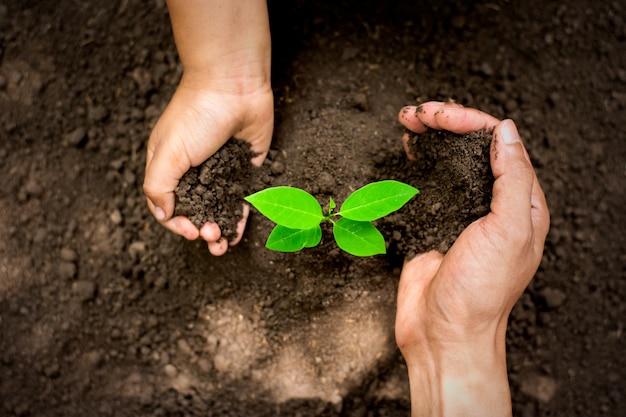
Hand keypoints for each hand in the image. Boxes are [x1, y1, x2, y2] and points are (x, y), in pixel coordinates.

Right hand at [143, 76, 272, 254]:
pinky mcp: (243, 168)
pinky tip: (237, 234)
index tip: (191, 231)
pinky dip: (237, 218)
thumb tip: (163, 215)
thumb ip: (159, 186)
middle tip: (211, 236)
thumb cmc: (196, 115)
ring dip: (218, 229)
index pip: (166, 206)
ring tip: (222, 244)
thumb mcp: (167, 153)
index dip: (177, 224)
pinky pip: (240, 199)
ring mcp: (219, 171)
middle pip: (193, 211)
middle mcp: (192, 171)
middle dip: (199, 230)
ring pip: (216, 209)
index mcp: (167, 166)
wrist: (235, 86)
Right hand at [395, 102, 549, 415]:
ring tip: (407, 119)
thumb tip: (506, 132)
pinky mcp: (432, 221)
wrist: (443, 332)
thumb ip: (513, 179)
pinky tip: (407, 147)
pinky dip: (416, 160)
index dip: (469, 122)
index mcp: (519, 203)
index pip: (499, 144)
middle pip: (471, 146)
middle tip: (416, 113)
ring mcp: (459, 211)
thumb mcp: (509, 232)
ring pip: (447, 160)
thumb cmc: (481, 291)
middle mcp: (490, 203)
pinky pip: (425, 182)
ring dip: (429, 135)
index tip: (439, 116)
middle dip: (444, 122)